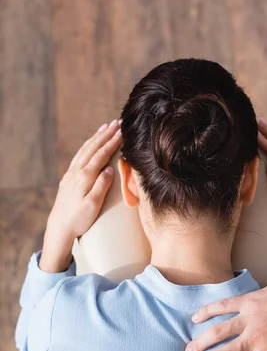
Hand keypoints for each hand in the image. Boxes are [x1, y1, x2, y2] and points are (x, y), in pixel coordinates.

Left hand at [40, 119, 121, 272]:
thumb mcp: (93, 205)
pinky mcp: (68, 178)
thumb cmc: (79, 219)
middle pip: (93, 148)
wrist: (59, 227)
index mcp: (85, 177)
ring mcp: (71, 174)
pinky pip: (79, 156)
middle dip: (105, 135)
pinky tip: (90, 144)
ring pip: (84, 150)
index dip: (112, 142)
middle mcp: (76, 172)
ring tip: (105, 128)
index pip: (101, 155)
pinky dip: (87, 147)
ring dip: (96, 138)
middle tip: (117, 123)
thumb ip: (101, 186)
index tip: (122, 131)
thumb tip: (109, 169)